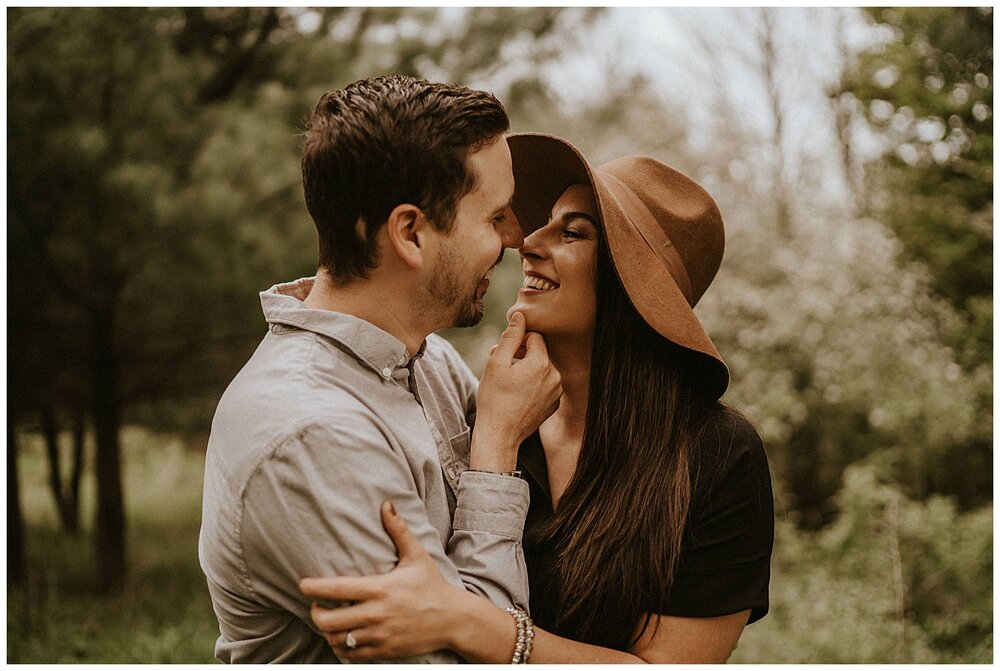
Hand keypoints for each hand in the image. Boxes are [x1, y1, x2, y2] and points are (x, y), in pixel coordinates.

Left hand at [299, 501, 466, 660]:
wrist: (453, 619)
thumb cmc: (432, 585)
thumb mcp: (416, 556)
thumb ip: (399, 530)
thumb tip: (386, 505)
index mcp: (380, 589)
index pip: (336, 590)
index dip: (313, 588)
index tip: (303, 585)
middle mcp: (376, 614)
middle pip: (329, 621)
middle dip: (315, 613)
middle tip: (317, 605)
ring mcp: (379, 635)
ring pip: (337, 640)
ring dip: (328, 632)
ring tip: (330, 621)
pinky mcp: (383, 651)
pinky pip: (351, 655)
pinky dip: (342, 648)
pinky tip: (344, 637)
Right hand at [472, 311, 561, 470]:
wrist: (500, 435)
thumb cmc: (494, 398)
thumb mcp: (496, 363)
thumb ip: (510, 336)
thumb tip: (520, 316)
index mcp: (542, 363)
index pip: (534, 337)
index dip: (517, 341)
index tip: (504, 353)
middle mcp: (555, 376)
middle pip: (539, 353)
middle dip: (522, 355)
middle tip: (502, 367)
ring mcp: (557, 392)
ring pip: (542, 369)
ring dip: (527, 370)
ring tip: (508, 382)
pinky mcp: (554, 404)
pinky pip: (545, 385)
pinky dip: (533, 385)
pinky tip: (518, 395)